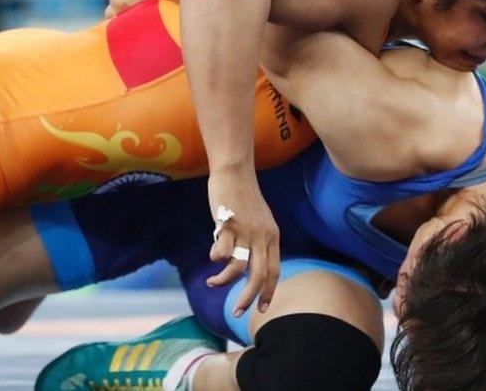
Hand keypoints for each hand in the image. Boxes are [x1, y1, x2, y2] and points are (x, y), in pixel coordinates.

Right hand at [205, 170, 280, 316]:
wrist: (236, 173)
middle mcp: (262, 236)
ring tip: (212, 283)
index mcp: (272, 237)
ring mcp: (245, 231)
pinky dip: (216, 258)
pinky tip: (211, 257)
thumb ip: (258, 242)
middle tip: (237, 313)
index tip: (261, 309)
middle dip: (248, 298)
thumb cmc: (245, 198)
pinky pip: (221, 251)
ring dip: (224, 281)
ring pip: (238, 268)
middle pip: (259, 276)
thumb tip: (248, 266)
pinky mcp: (228, 224)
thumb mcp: (261, 221)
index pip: (274, 271)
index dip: (268, 292)